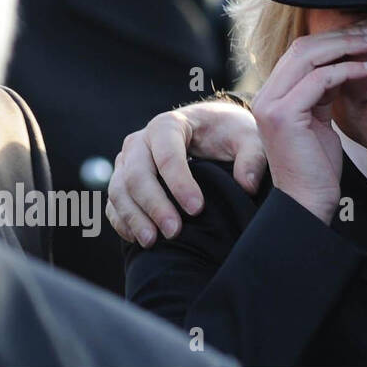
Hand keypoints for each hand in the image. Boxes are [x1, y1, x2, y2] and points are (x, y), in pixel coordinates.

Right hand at [107, 100, 264, 246]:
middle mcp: (140, 141)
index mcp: (169, 125)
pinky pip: (114, 202)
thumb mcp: (249, 137)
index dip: (179, 183)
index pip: (167, 155)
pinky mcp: (122, 178)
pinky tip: (139, 239)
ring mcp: (127, 160)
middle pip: (136, 174)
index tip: (197, 209)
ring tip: (153, 241)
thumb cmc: (229, 132)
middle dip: (154, 205)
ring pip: (119, 189)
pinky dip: (123, 221)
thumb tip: (247, 185)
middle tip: (174, 231)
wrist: (211, 127)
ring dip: (134, 217)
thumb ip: (253, 157)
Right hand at [251, 23, 366, 223]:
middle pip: (303, 47)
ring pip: (309, 56)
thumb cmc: (317, 166)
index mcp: (274, 94)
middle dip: (342, 35)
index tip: (365, 33)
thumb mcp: (320, 119)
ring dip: (347, 46)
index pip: (301, 51)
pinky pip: (319, 79)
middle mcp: (266, 96)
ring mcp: (271, 104)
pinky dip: (347, 69)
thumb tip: (344, 64)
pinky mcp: (283, 115)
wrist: (308, 202)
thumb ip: (323, 92)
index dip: (334, 38)